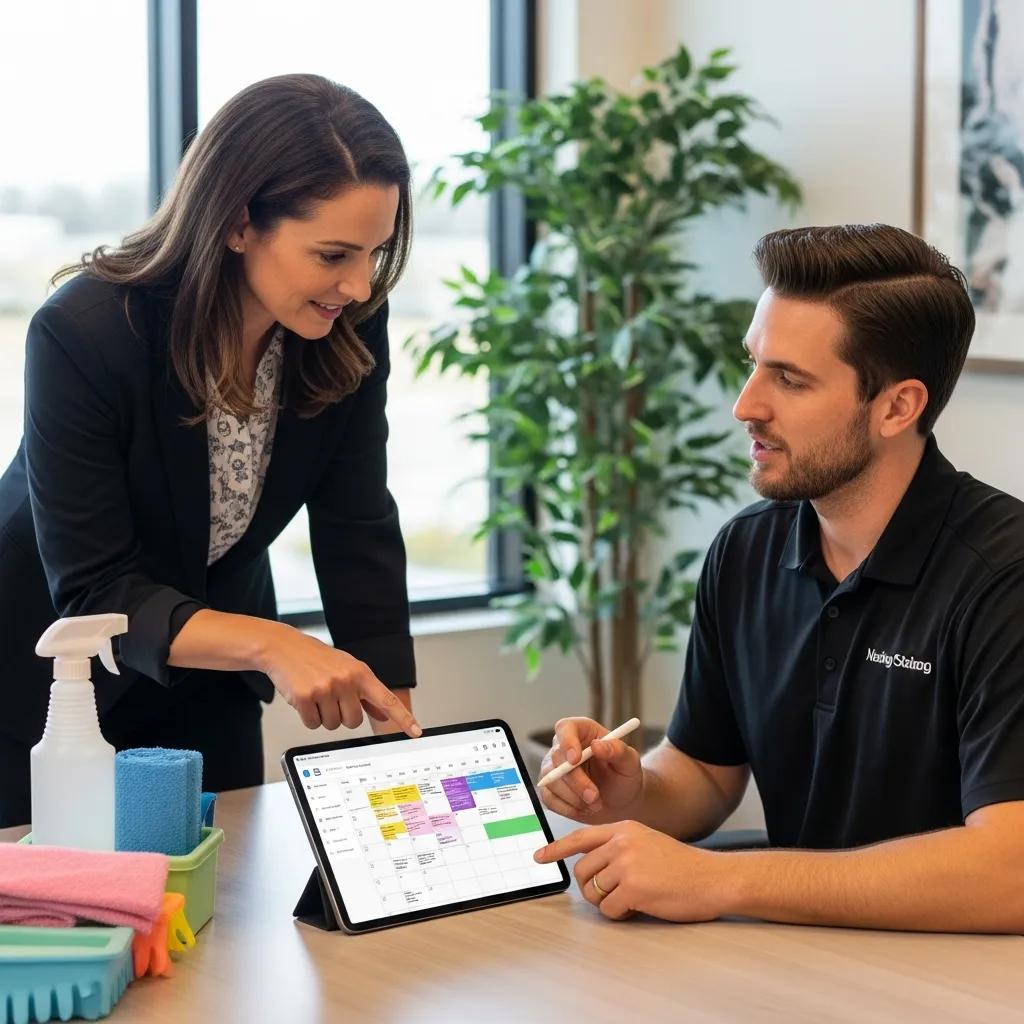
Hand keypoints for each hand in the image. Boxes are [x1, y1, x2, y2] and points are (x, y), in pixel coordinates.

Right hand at [259, 623, 421, 736]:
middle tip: (330, 697)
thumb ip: (366, 693)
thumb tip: (384, 714)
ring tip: (316, 693)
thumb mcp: (347, 669)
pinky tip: (304, 697)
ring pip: (333, 725)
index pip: (387, 700)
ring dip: (323, 716)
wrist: (284, 647)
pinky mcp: (306, 697)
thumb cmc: (317, 659)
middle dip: (342, 715)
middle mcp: (346, 680)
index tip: (416, 732)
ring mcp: (326, 688)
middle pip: (354, 722)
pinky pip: (313, 724)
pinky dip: (308, 716)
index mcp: (361, 673)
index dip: (403, 718)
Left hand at [534, 820, 729, 921]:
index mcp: (623, 829)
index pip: (580, 837)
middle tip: (613, 895)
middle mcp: (621, 843)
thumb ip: (618, 847)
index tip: (538, 856)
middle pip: (583, 871)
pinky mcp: (633, 888)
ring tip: (630, 899)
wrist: (712, 878)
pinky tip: (639, 907)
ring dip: (607, 902)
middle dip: (592, 888)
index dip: (555, 849)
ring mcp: (626, 864)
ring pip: (594, 892)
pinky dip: (621, 914)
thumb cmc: (682, 866)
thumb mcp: (646, 842)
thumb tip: (589, 866)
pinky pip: (609, 909)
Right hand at [537, 717, 642, 821]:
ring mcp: (553, 769)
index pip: (565, 728)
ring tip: (597, 803)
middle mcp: (563, 747)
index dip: (567, 742)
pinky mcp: (550, 789)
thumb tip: (597, 745)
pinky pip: (549, 799)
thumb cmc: (624, 776)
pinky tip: (585, 808)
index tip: (575, 759)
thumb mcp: (629, 761)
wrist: (620, 801)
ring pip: (552, 781)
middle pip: (557, 758)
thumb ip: (617, 750)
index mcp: (583, 731)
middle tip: (594, 796)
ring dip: (575, 798)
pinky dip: (569, 808)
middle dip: (576, 781)